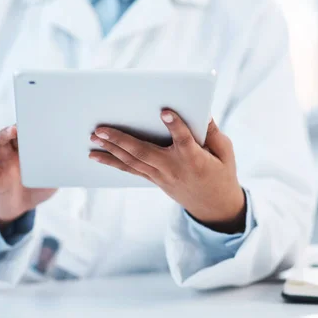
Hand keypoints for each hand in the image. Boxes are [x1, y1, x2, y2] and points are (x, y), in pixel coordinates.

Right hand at [0, 125, 55, 229]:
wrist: (21, 207)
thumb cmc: (38, 187)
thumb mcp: (54, 178)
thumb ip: (61, 169)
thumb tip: (77, 161)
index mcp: (32, 148)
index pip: (32, 130)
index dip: (37, 122)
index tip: (46, 115)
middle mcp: (17, 151)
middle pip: (15, 131)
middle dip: (22, 123)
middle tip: (29, 119)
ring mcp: (5, 161)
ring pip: (0, 141)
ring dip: (4, 134)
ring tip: (12, 130)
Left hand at [89, 111, 245, 231]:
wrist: (214, 207)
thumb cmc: (221, 174)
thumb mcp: (224, 152)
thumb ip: (212, 132)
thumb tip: (201, 110)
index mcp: (195, 158)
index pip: (184, 140)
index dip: (175, 125)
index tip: (164, 111)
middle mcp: (173, 168)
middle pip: (144, 152)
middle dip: (120, 139)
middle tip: (100, 129)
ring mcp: (161, 176)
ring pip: (132, 162)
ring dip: (110, 150)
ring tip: (93, 138)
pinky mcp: (154, 180)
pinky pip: (131, 170)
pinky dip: (113, 162)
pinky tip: (97, 156)